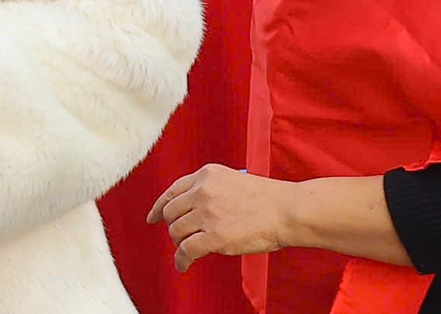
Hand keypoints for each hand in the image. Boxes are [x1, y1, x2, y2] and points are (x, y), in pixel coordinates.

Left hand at [149, 164, 294, 271]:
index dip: (158, 206)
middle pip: (170, 212)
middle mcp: (202, 191)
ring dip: (179, 243)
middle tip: (181, 237)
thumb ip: (210, 189)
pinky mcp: (214, 236)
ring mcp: (207, 213)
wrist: (287, 210)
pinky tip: (183, 265)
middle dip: (172, 226)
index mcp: (206, 175)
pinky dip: (182, 260)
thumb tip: (192, 209)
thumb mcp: (232, 180)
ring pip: (176, 231)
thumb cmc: (268, 199)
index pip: (172, 190)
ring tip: (188, 249)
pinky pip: (187, 250)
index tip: (152, 217)